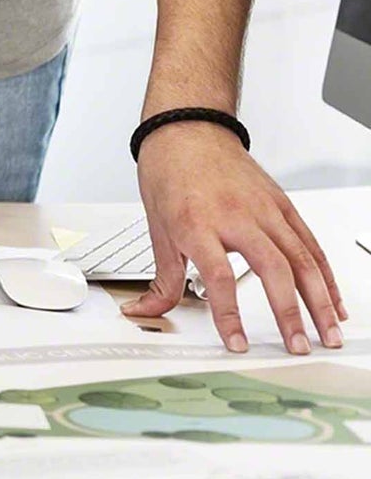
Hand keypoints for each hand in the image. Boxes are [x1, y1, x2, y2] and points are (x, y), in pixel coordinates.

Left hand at [123, 122, 345, 353]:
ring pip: (302, 259)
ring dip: (320, 301)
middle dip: (290, 313)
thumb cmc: (170, 176)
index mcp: (198, 224)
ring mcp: (266, 210)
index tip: (237, 342)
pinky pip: (310, 244)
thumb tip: (144, 312)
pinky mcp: (283, 205)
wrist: (187, 132)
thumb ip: (161, 280)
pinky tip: (333, 301)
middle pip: (273, 269)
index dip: (229, 314)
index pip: (219, 277)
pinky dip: (324, 275)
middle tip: (298, 347)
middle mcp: (237, 216)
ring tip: (329, 333)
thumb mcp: (157, 229)